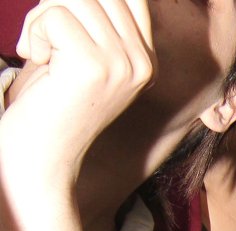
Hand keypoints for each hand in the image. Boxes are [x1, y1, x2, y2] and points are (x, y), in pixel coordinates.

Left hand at [7, 0, 155, 179]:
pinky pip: (55, 16)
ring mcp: (122, 65)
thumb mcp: (82, 52)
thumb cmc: (52, 101)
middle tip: (43, 34)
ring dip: (41, 16)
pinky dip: (34, 33)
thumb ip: (92, 16)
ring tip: (39, 49)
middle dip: (58, 2)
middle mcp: (142, 62)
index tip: (62, 25)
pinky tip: (40, 61)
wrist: (42, 156)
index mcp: (146, 60)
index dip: (86, 0)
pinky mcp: (94, 67)